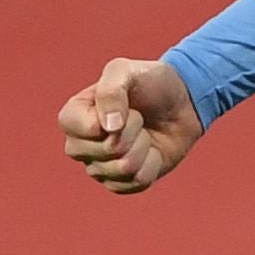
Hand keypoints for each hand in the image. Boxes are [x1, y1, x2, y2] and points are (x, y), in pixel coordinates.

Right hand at [57, 57, 202, 194]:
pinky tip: (151, 151)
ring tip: (144, 133)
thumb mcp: (126, 71)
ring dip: (144, 147)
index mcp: (73, 116)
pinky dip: (152, 164)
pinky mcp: (120, 183)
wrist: (181, 103)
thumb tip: (109, 129)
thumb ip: (111, 90)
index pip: (83, 128)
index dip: (114, 116)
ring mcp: (99, 167)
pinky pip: (137, 182)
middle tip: (138, 117)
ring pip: (124, 168)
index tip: (126, 105)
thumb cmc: (149, 83)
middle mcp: (79, 145)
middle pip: (106, 151)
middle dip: (132, 131)